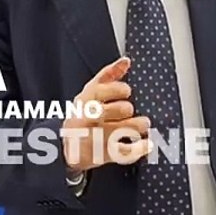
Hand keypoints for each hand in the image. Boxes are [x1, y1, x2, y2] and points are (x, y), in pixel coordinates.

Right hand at [61, 56, 150, 171]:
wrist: (68, 145)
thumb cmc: (84, 113)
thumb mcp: (91, 92)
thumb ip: (109, 75)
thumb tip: (126, 60)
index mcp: (85, 101)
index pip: (99, 92)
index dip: (116, 90)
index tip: (126, 91)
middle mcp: (88, 119)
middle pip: (107, 112)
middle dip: (125, 109)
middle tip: (130, 110)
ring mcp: (95, 137)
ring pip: (118, 131)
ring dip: (136, 126)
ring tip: (143, 124)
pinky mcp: (103, 154)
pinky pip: (123, 153)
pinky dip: (138, 149)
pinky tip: (147, 144)